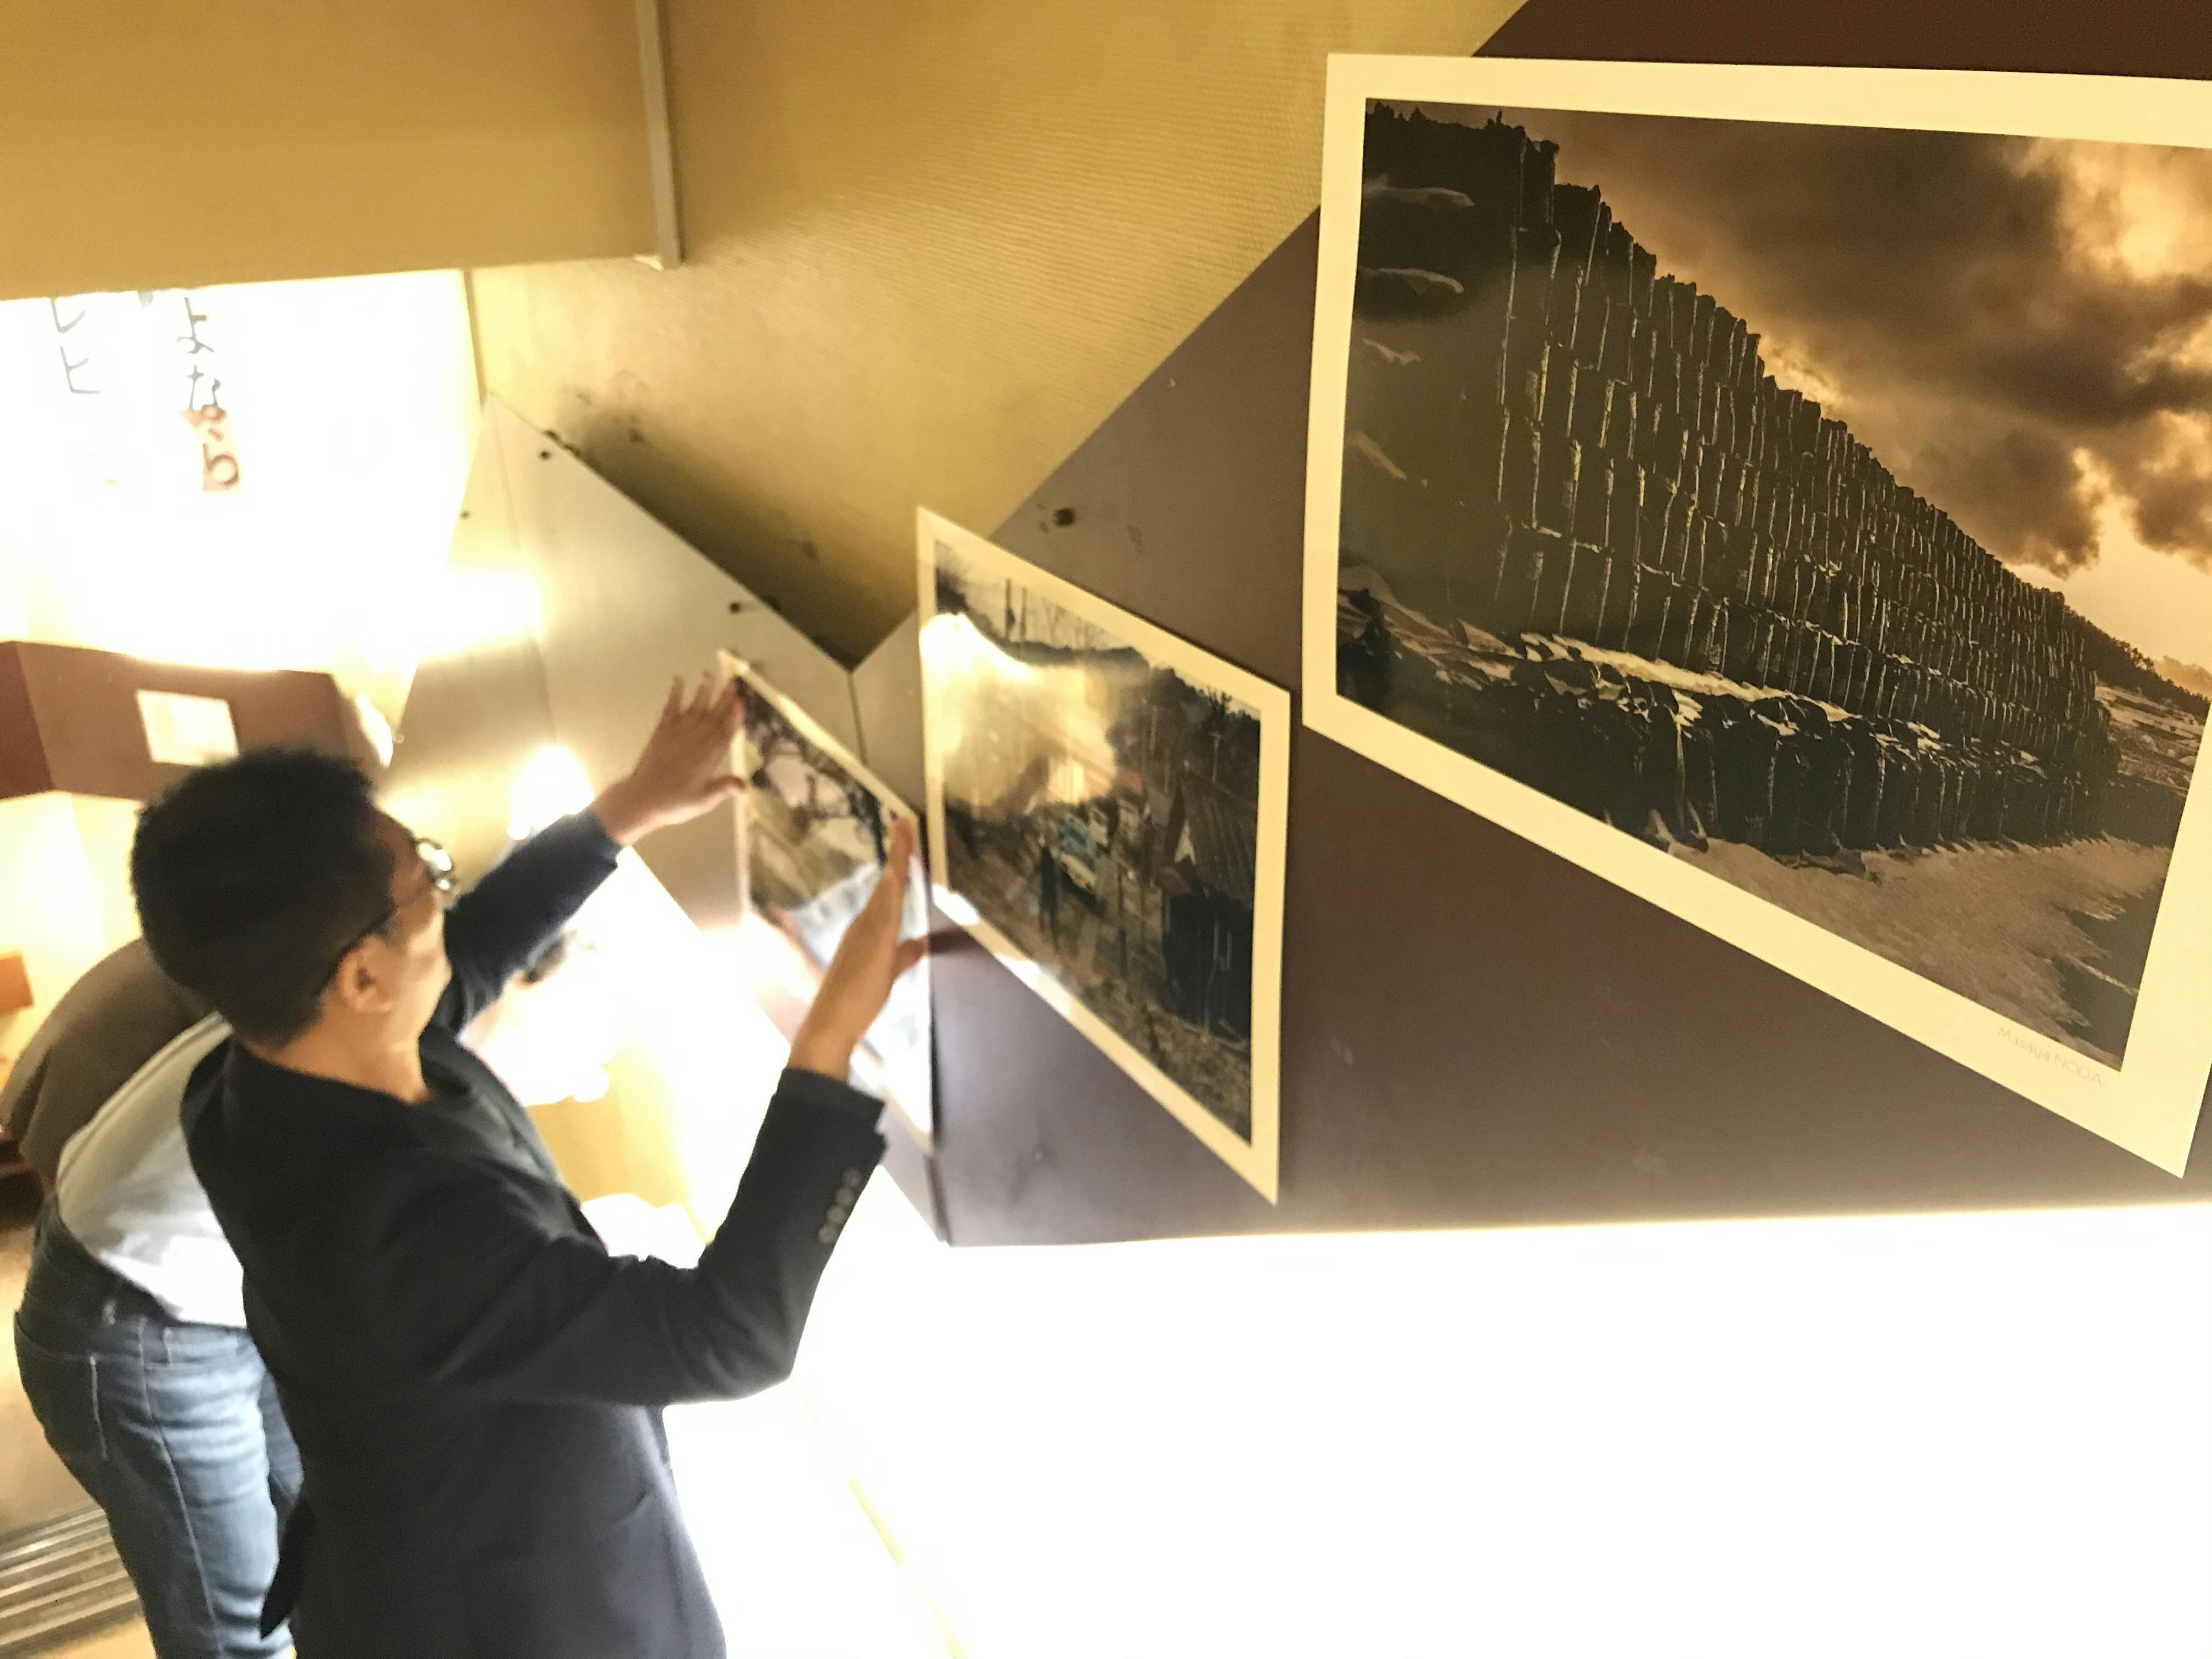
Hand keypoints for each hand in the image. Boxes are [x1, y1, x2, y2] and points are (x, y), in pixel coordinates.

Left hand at [592, 673, 746, 846]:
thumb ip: (723, 788)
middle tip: (734, 682)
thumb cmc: (675, 803)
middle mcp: (695, 740)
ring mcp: (677, 733)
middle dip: (724, 698)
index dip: (735, 717)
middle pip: (713, 716)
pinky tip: (676, 679)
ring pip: (694, 708)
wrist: (641, 799)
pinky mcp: (661, 731)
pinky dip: (673, 693)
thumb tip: (745, 784)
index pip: (725, 733)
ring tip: (708, 674)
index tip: (742, 701)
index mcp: (708, 757)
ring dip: (702, 691)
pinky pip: (669, 709)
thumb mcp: (703, 801)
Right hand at [788, 817, 928, 1079]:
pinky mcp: (871, 942)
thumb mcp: (887, 974)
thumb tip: (920, 943)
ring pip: (887, 888)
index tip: (905, 837)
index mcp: (869, 929)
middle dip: (898, 850)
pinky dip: (892, 887)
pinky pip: (885, 909)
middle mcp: (865, 923)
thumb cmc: (854, 1003)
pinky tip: (898, 870)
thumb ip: (903, 956)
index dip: (898, 864)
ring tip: (905, 830)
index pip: (889, 890)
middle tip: (905, 820)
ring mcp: (867, 930)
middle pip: (888, 881)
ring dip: (898, 859)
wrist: (831, 1023)